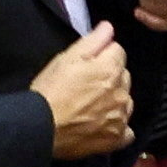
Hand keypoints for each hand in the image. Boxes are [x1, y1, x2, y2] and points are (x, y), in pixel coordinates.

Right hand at [33, 22, 136, 161]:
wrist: (40, 129)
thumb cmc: (51, 90)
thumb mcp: (66, 57)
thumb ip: (94, 40)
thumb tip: (110, 27)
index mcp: (111, 68)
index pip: (118, 51)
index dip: (102, 55)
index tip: (87, 64)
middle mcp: (121, 92)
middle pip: (123, 76)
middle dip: (110, 77)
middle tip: (87, 85)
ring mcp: (120, 117)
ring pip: (125, 102)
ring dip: (115, 101)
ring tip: (92, 107)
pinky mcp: (115, 139)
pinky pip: (126, 131)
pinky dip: (118, 128)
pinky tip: (104, 126)